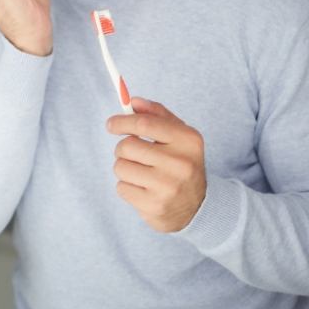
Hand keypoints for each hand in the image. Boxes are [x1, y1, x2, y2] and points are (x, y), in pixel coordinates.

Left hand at [107, 97, 205, 232]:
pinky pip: (121, 188)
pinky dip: (127, 187)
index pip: (144, 124)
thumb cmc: (180, 163)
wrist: (197, 207)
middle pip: (127, 146)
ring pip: (120, 167)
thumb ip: (156, 114)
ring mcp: (168, 187)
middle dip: (123, 148)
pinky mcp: (155, 206)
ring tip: (141, 173)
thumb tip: (134, 101)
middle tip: (132, 154)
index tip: (111, 124)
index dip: (122, 121)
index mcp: (188, 140)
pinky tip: (143, 189)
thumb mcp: (178, 135)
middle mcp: (181, 164)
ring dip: (124, 168)